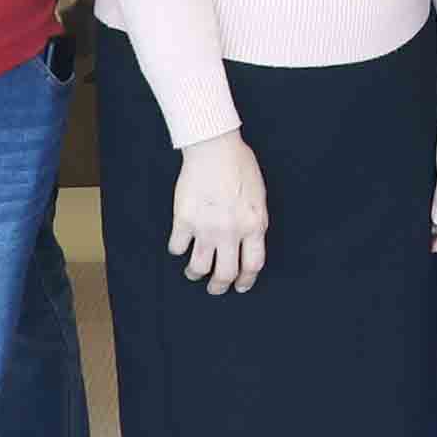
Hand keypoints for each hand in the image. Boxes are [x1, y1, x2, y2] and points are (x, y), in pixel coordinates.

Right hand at [171, 129, 267, 293]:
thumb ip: (254, 223)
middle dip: (219, 287)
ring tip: (194, 272)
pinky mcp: (183, 220)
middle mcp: (230, 232)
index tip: (240, 285)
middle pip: (224, 274)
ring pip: (198, 268)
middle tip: (215, 288)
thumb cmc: (239, 166)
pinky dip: (178, 249)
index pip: (252, 265)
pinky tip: (181, 244)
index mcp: (254, 225)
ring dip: (196, 274)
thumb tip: (247, 243)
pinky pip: (177, 248)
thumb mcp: (258, 197)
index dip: (246, 280)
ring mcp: (206, 228)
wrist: (214, 148)